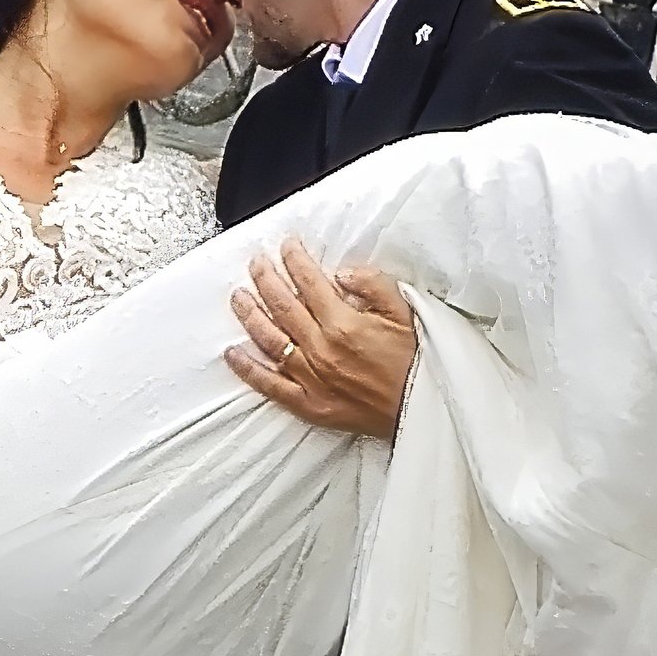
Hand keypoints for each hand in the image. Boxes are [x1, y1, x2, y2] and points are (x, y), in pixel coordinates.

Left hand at [225, 241, 416, 439]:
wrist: (423, 409)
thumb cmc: (417, 361)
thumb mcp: (405, 312)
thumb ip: (373, 285)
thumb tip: (341, 272)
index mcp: (343, 323)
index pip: (308, 282)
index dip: (294, 259)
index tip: (286, 246)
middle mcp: (321, 348)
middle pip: (282, 305)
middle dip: (265, 278)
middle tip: (256, 262)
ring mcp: (311, 378)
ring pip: (269, 339)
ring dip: (249, 314)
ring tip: (238, 296)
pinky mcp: (308, 404)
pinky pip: (269, 385)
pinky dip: (247, 369)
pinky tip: (232, 354)